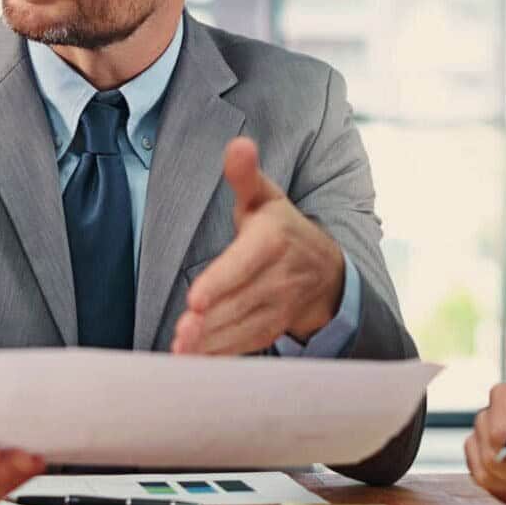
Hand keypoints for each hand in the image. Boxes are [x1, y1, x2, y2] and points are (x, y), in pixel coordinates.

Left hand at [171, 136, 345, 354]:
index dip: (220, 283)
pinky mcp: (273, 328)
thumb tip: (238, 144)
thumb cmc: (281, 227)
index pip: (244, 264)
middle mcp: (280, 277)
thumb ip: (244, 174)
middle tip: (181, 335)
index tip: (195, 300)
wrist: (324, 269)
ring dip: (211, 343)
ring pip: (242, 328)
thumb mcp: (264, 196)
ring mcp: (279, 307)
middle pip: (240, 303)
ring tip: (181, 350)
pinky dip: (221, 355)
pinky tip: (194, 360)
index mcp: (273, 239)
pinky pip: (248, 345)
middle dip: (208, 321)